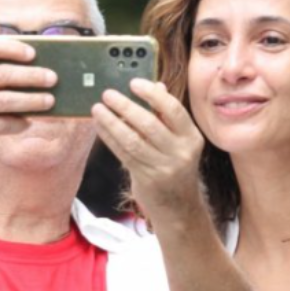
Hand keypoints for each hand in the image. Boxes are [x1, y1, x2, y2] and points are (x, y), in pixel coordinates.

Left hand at [91, 79, 205, 222]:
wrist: (178, 207)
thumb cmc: (175, 166)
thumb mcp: (179, 141)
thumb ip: (167, 115)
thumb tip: (157, 85)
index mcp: (192, 138)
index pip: (173, 110)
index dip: (152, 94)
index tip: (134, 83)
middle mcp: (181, 152)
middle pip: (150, 124)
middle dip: (126, 107)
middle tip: (108, 94)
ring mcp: (163, 167)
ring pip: (132, 140)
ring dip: (112, 122)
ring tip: (97, 109)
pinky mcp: (146, 179)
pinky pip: (123, 154)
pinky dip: (109, 138)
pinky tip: (99, 126)